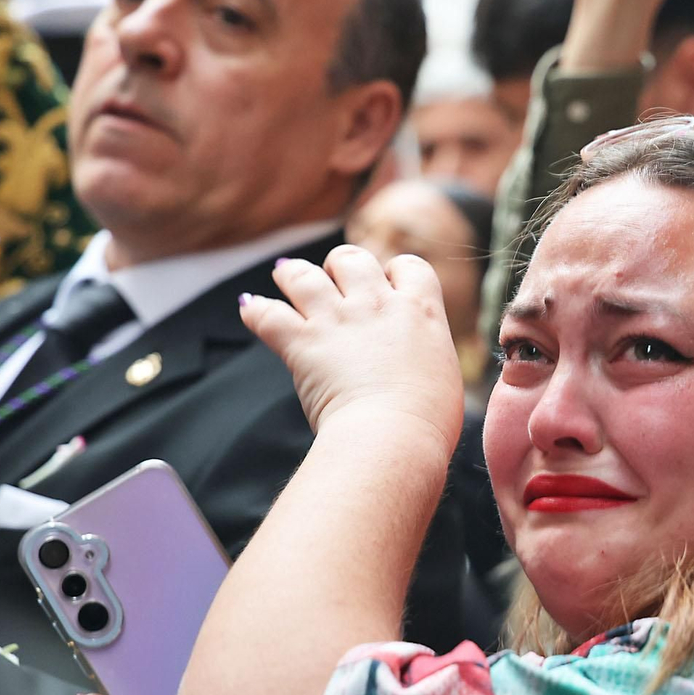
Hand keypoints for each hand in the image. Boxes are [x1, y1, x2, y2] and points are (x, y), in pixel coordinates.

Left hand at [240, 246, 462, 451]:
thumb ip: (426, 355)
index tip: (388, 287)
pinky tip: (249, 308)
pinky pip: (268, 315)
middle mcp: (376, 305)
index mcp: (420, 311)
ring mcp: (337, 320)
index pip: (408, 266)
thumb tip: (417, 365)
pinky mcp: (303, 344)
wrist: (394, 435)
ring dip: (292, 274)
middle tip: (333, 282)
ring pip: (303, 275)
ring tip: (285, 275)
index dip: (395, 272)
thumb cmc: (428, 420)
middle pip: (352, 258)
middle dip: (340, 266)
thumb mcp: (444, 375)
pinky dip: (255, 310)